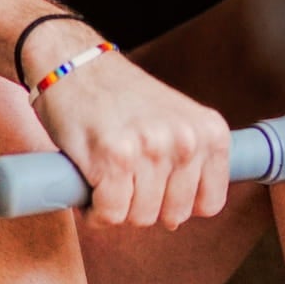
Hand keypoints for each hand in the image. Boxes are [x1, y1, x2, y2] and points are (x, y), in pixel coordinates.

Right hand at [29, 49, 231, 230]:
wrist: (74, 64)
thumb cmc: (120, 96)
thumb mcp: (174, 119)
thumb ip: (189, 161)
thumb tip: (178, 219)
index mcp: (210, 131)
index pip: (209, 203)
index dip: (177, 203)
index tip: (156, 186)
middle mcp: (187, 139)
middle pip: (174, 215)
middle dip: (145, 207)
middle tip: (126, 179)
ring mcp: (151, 148)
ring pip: (140, 217)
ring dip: (117, 208)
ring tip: (106, 177)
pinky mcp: (114, 158)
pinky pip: (110, 214)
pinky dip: (95, 211)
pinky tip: (90, 185)